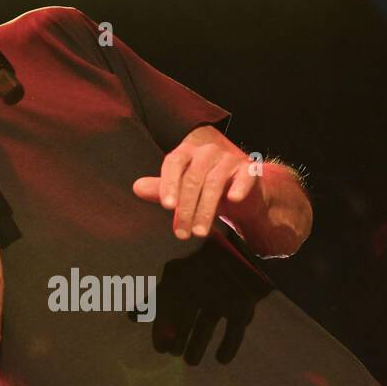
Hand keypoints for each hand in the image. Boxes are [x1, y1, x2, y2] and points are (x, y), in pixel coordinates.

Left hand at [132, 125, 258, 240]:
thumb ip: (161, 189)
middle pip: (193, 178)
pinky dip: (239, 187)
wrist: (243, 194)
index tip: (167, 207)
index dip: (169, 184)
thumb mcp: (182, 192)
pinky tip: (233, 199)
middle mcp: (207, 151)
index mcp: (187, 152)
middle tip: (181, 233)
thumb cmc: (206, 191)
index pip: (174, 163)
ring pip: (214, 182)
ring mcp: (229, 159)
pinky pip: (245, 176)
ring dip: (206, 210)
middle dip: (186, 208)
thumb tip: (136, 188)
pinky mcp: (250, 169)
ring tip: (199, 232)